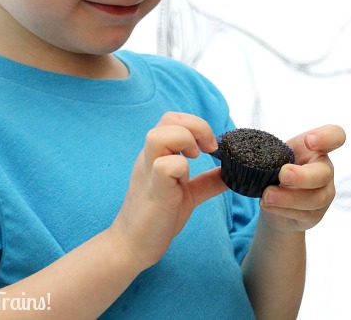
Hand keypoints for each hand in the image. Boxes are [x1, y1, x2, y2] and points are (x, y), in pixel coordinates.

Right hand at [110, 112, 227, 271]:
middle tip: (208, 150)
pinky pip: (163, 167)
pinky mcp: (154, 191)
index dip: (196, 125)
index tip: (211, 147)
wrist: (132, 245)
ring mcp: (149, 172)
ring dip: (184, 142)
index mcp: (158, 153)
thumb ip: (207, 181)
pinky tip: (185, 182)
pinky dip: (179, 167)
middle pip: (169, 119)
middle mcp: (150, 157)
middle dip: (196, 127)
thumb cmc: (157, 216)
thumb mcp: (188, 193)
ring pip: (159, 136)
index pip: (173, 119)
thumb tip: (231, 173)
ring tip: (195, 159)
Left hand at [259, 124, 345, 232]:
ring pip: (315, 198)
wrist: (272, 199)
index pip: (335, 135)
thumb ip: (264, 148)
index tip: (309, 141)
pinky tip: (268, 204)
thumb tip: (234, 145)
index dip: (327, 137)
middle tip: (282, 174)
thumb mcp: (271, 152)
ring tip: (267, 195)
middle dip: (302, 176)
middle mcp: (324, 169)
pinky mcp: (314, 214)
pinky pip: (303, 214)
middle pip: (324, 173)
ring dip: (288, 197)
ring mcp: (323, 193)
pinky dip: (283, 209)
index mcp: (316, 148)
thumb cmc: (274, 167)